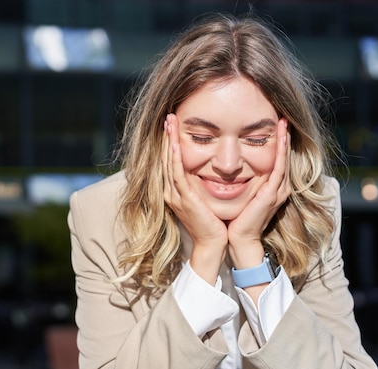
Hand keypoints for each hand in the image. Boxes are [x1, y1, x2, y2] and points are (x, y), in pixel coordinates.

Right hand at [162, 114, 226, 282]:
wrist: (212, 243)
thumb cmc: (213, 221)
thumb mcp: (203, 198)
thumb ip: (201, 183)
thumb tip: (208, 166)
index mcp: (175, 190)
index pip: (170, 161)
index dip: (169, 141)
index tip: (172, 124)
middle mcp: (171, 191)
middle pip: (165, 158)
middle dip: (166, 136)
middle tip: (168, 116)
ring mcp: (175, 195)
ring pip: (168, 163)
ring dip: (168, 142)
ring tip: (169, 122)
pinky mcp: (184, 200)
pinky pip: (177, 176)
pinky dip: (174, 159)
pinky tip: (174, 145)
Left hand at [227, 118, 291, 268]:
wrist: (238, 240)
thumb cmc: (235, 219)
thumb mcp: (239, 195)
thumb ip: (239, 181)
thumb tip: (226, 166)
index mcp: (270, 187)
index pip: (275, 158)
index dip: (277, 141)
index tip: (274, 123)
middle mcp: (278, 187)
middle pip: (283, 156)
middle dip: (283, 136)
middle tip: (283, 115)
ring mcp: (277, 191)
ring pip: (283, 159)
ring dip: (284, 140)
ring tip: (283, 121)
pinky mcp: (272, 194)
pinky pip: (279, 168)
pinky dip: (281, 152)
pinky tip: (281, 138)